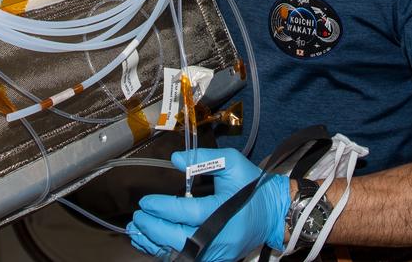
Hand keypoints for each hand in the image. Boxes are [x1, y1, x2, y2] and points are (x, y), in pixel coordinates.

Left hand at [126, 148, 288, 260]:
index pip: (186, 213)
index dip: (163, 207)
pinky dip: (166, 251)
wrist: (273, 214)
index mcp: (223, 212)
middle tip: (138, 216)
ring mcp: (217, 253)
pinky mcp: (216, 260)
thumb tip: (175, 159)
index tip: (146, 201)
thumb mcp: (232, 163)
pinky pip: (186, 258)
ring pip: (178, 254)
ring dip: (154, 243)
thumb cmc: (253, 187)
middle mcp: (219, 237)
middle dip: (153, 228)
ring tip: (137, 231)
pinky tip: (151, 243)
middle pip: (177, 238)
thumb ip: (203, 159)